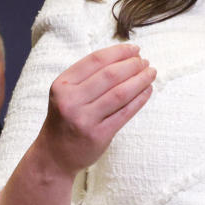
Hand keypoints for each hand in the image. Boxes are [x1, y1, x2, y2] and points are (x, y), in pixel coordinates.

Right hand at [34, 44, 154, 177]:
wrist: (54, 155)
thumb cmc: (65, 119)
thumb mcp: (65, 94)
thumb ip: (87, 78)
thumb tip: (123, 58)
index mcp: (62, 85)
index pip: (95, 60)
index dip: (118, 52)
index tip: (134, 49)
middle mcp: (71, 100)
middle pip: (110, 75)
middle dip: (132, 65)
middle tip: (145, 62)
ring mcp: (84, 119)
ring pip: (120, 93)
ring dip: (140, 80)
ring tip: (151, 73)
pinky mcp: (98, 135)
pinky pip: (124, 113)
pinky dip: (139, 100)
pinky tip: (148, 91)